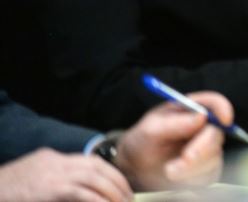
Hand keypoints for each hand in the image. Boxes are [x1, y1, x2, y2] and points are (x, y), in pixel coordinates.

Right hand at [0, 148, 130, 201]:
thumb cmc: (8, 189)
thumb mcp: (34, 176)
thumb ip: (56, 178)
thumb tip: (79, 190)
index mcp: (53, 158)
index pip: (90, 161)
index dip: (110, 173)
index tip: (122, 185)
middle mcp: (57, 162)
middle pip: (97, 167)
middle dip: (117, 182)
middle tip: (128, 197)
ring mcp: (54, 175)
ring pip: (94, 179)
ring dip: (112, 192)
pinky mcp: (52, 190)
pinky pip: (82, 194)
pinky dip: (98, 200)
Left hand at [115, 91, 229, 190]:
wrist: (136, 169)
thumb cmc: (142, 143)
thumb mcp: (150, 130)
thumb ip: (175, 123)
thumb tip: (202, 116)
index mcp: (190, 110)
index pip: (214, 103)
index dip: (223, 109)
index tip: (223, 120)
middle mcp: (203, 127)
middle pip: (216, 134)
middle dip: (201, 150)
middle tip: (184, 159)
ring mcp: (207, 148)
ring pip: (214, 158)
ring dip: (192, 168)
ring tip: (169, 170)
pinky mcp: (207, 169)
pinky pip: (210, 174)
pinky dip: (193, 178)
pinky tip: (177, 177)